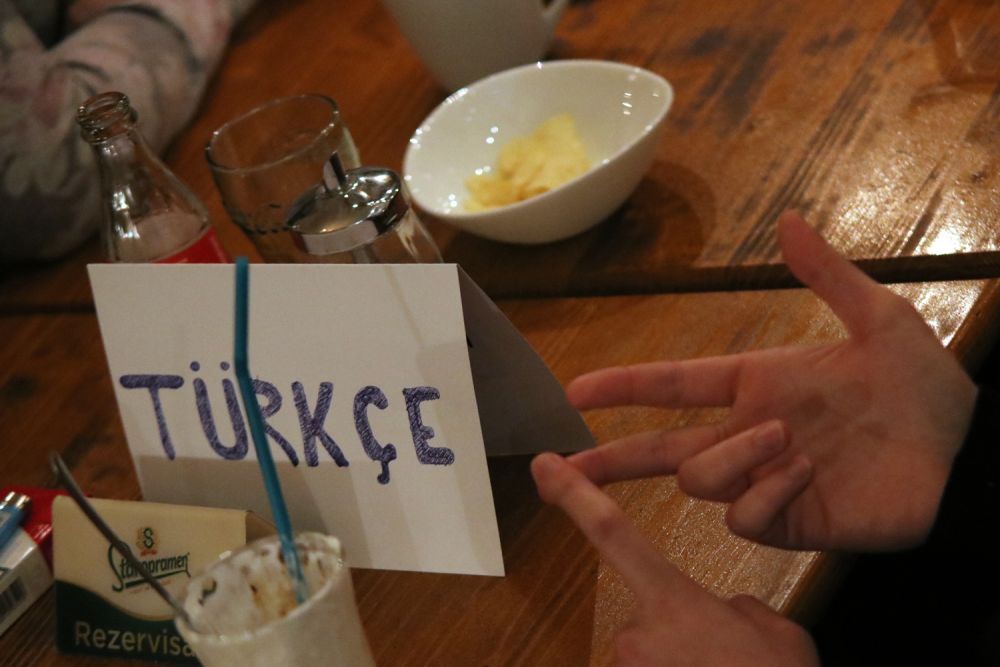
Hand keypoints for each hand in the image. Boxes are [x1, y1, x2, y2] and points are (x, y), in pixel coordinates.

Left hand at [531, 453, 819, 665]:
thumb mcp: (777, 632)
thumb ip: (739, 608)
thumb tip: (724, 612)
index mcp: (673, 603)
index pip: (612, 533)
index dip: (575, 496)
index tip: (544, 466)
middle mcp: (636, 638)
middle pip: (647, 614)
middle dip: (683, 634)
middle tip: (724, 660)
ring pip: (652, 655)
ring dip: (685, 664)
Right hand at [565, 211, 976, 551]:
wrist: (968, 451)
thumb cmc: (922, 386)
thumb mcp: (880, 320)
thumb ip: (828, 275)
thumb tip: (789, 219)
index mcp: (756, 383)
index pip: (671, 385)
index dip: (622, 386)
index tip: (574, 390)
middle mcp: (749, 434)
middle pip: (659, 451)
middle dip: (610, 458)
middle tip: (564, 466)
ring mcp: (766, 481)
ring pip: (700, 481)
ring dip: (734, 457)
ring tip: (789, 438)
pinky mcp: (791, 522)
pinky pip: (744, 519)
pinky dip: (767, 494)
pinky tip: (807, 472)